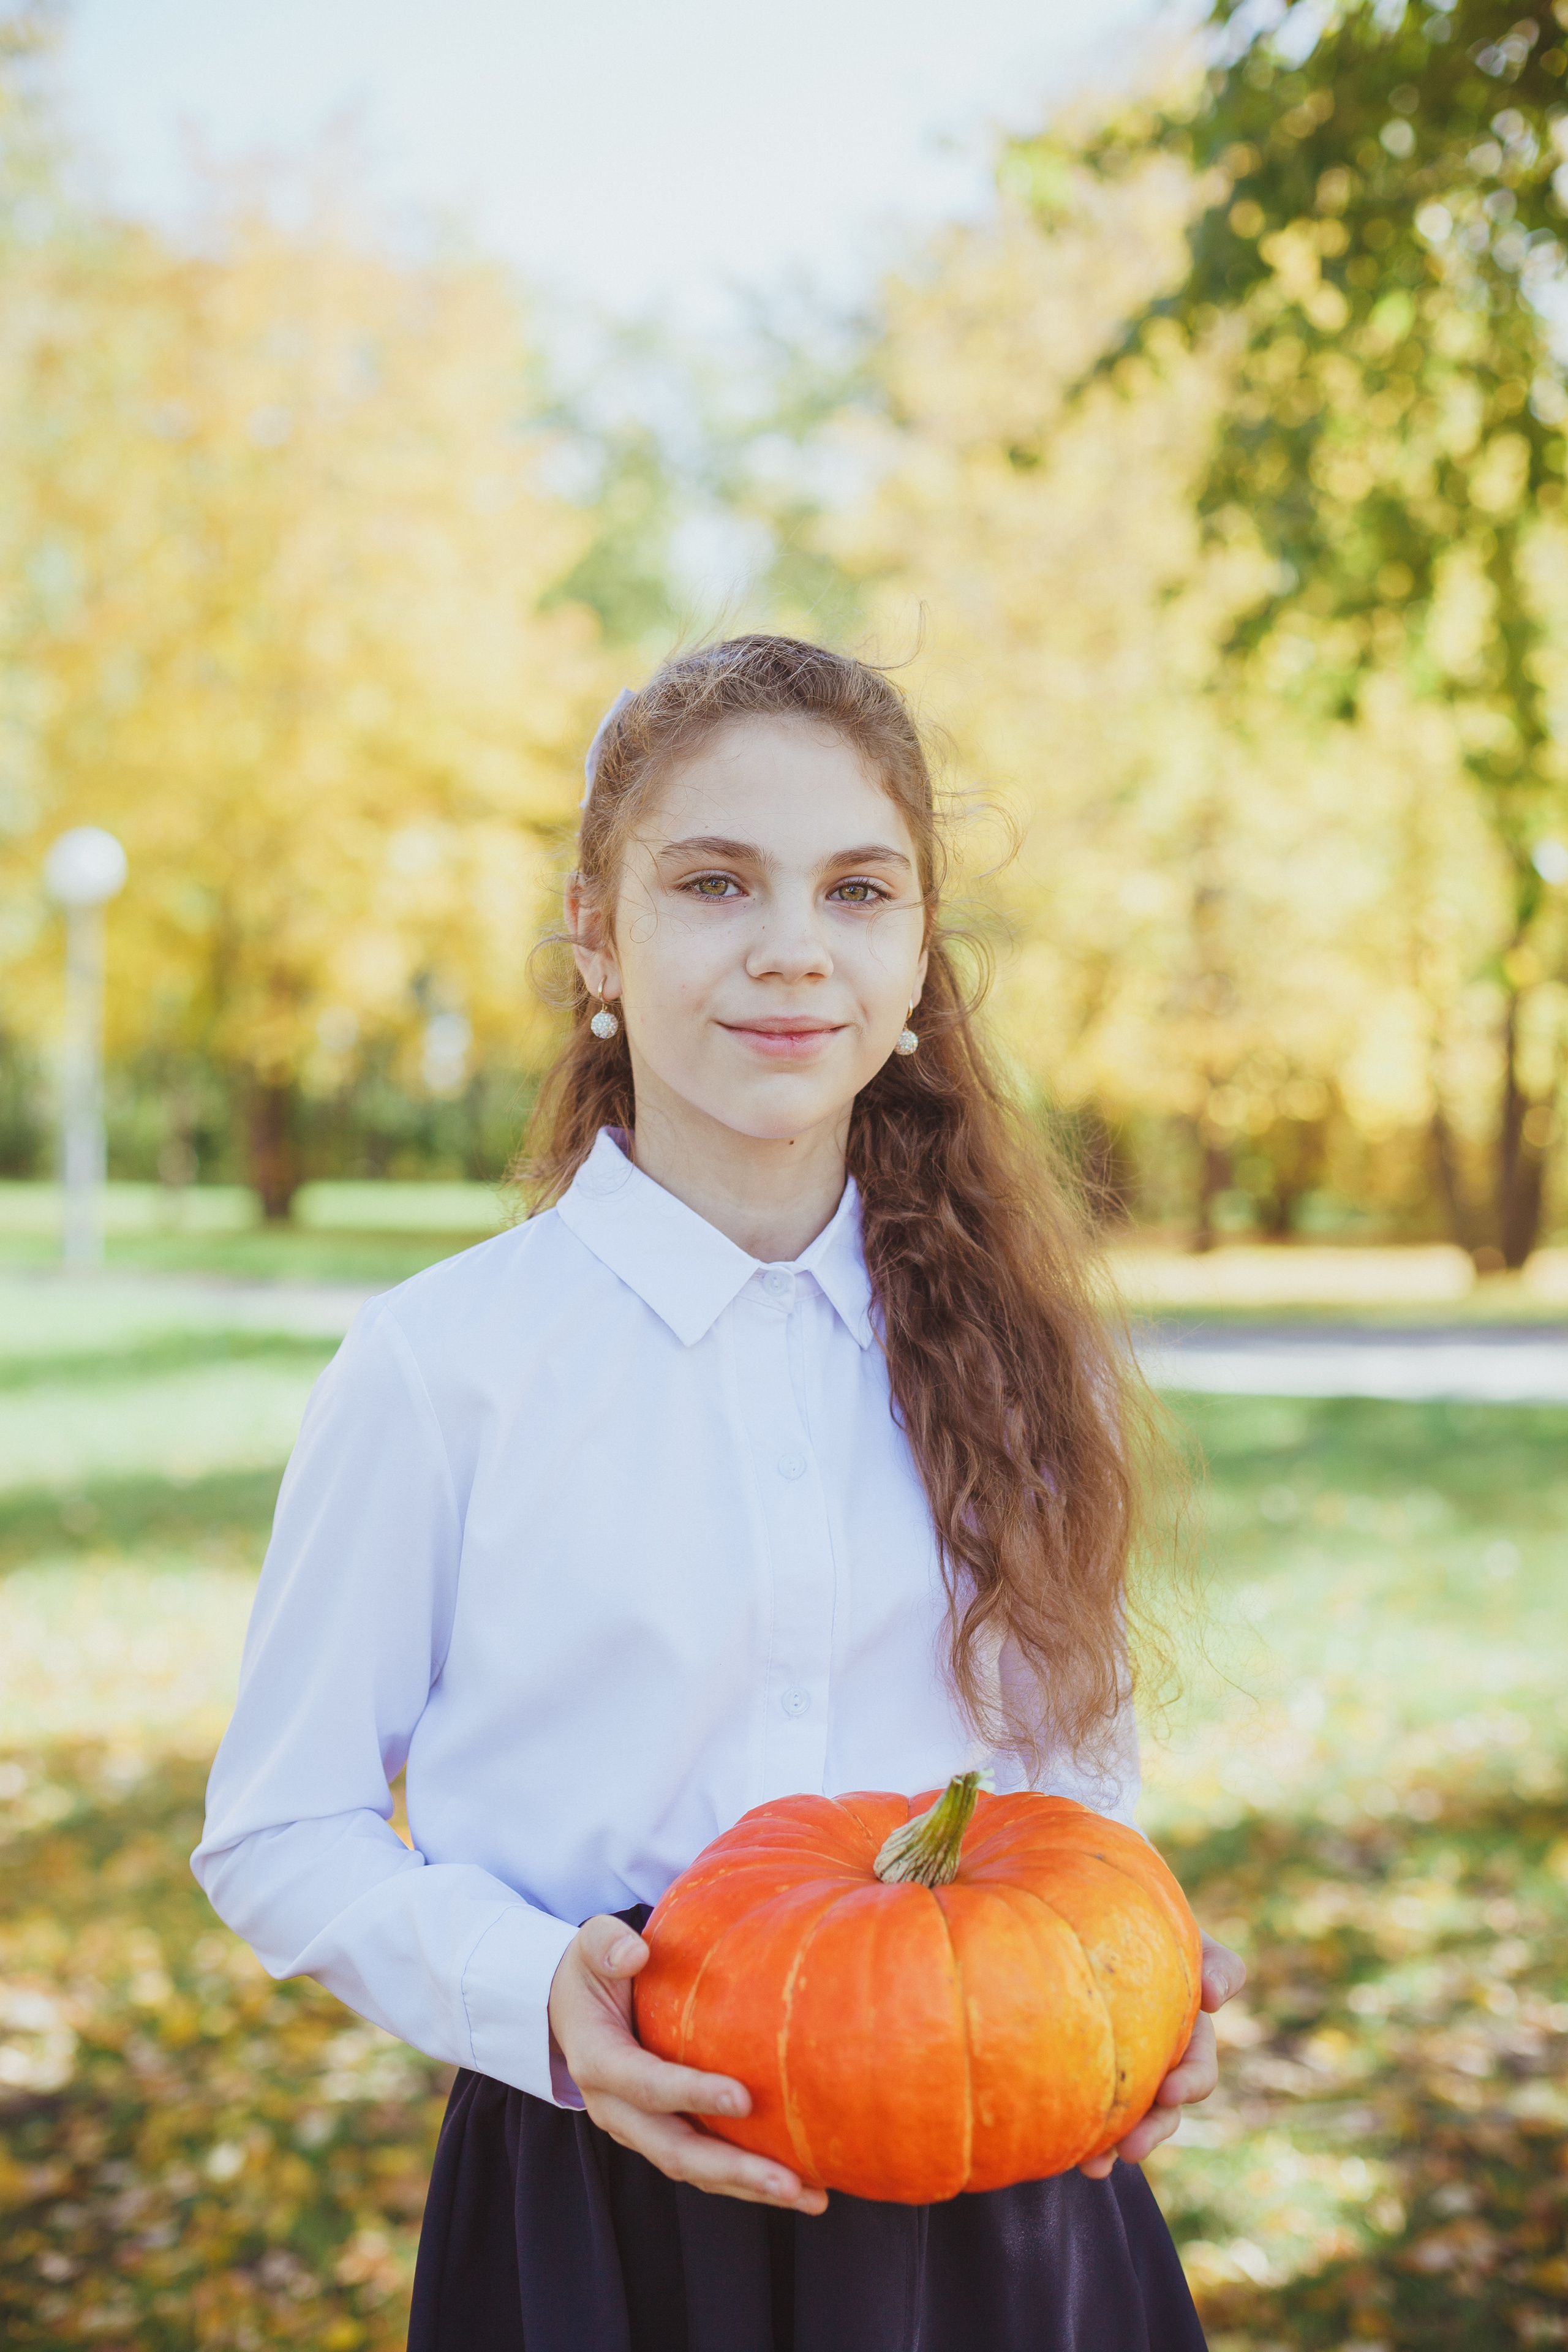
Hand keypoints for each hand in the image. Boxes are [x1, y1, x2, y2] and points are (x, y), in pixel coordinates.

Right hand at [547, 1915, 827, 2214]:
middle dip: (734, 2170)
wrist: (572, 2008)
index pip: (645, 2085)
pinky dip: (745, 2179)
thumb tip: (636, 1954)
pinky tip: (797, 2183)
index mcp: (598, 2061)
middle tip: (790, 2180)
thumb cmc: (592, 1971)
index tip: (743, 2099)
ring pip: (694, 2169)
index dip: (691, 2095)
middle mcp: (616, 2109)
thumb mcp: (591, 1948)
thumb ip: (607, 1946)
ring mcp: (639, 2129)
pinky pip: (704, 2165)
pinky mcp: (662, 2134)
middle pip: (675, 2150)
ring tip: (810, 2195)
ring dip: (750, 2187)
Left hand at [1078, 1929, 1245, 2178]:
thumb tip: (1214, 1995)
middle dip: (1157, 2126)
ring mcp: (1131, 2065)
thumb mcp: (1172, 1927)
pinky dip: (1092, 2142)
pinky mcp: (1096, 2075)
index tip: (1171, 2091)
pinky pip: (1099, 2113)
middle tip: (1134, 2144)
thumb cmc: (1132, 1916)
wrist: (1076, 1910)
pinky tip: (1076, 2158)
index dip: (1191, 2079)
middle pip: (1170, 2098)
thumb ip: (1206, 1956)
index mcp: (1185, 2018)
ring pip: (1138, 2116)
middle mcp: (1164, 2048)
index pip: (1198, 2063)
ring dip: (1125, 2142)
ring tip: (1099, 2164)